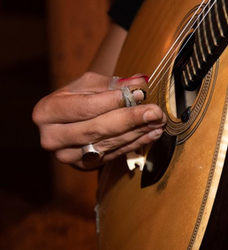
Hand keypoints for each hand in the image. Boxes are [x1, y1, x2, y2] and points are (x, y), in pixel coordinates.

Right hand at [32, 72, 166, 169]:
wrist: (66, 121)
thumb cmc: (77, 98)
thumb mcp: (88, 84)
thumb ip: (113, 84)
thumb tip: (139, 83)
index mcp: (47, 111)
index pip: (86, 107)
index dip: (115, 101)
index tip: (140, 94)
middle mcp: (52, 137)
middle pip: (97, 129)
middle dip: (130, 119)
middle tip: (155, 112)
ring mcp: (67, 156)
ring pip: (108, 143)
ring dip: (138, 133)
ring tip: (158, 122)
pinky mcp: (84, 166)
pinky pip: (114, 154)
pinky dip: (136, 144)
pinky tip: (152, 134)